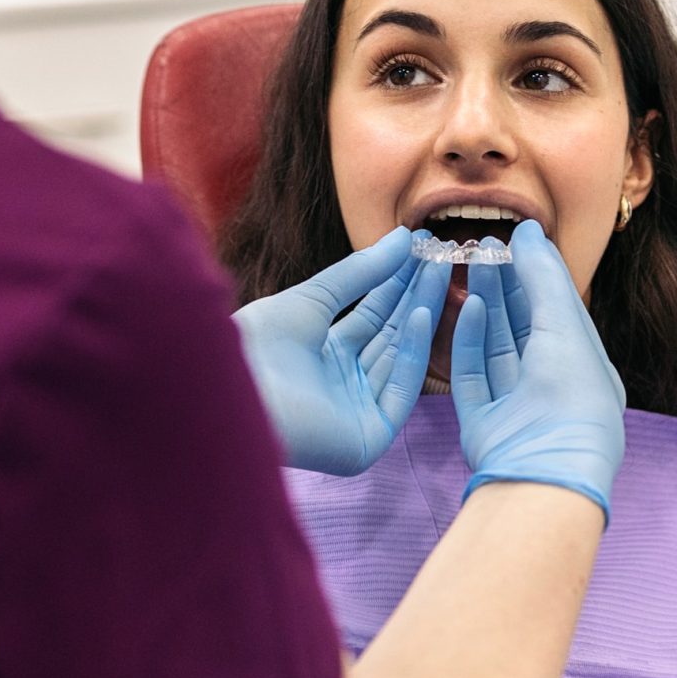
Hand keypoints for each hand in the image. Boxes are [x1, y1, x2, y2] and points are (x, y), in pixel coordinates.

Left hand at [233, 226, 449, 475]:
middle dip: (416, 295)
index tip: (423, 250)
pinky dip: (412, 352)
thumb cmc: (257, 345)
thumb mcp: (313, 298)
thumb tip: (403, 237)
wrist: (234, 389)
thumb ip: (359, 273)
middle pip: (390, 336)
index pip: (371, 317)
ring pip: (399, 358)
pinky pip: (399, 391)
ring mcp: (357, 414)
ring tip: (441, 272)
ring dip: (421, 314)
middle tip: (443, 255)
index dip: (397, 283)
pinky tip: (422, 314)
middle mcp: (343, 388)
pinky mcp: (367, 440)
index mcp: (322, 358)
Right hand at [449, 221, 626, 519]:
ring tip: (471, 264)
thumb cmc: (570, 397)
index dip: (537, 275)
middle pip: (524, 327)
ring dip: (486, 304)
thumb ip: (544, 277)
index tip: (515, 241)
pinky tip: (468, 306)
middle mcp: (552, 388)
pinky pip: (474, 374)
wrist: (545, 467)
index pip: (559, 313)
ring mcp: (517, 406)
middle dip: (506, 286)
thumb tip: (529, 231)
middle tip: (483, 247)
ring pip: (497, 346)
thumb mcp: (564, 325)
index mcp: (586, 370)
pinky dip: (469, 340)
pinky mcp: (484, 422)